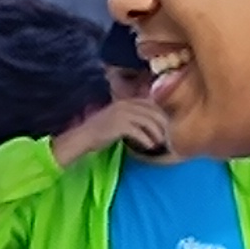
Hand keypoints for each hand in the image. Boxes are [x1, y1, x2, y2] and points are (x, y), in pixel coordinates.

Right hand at [54, 88, 174, 164]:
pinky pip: (139, 132)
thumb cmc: (100, 131)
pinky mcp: (120, 125)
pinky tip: (150, 146)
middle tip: (166, 136)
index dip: (160, 114)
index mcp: (126, 101)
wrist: (83, 137)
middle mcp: (125, 104)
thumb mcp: (117, 117)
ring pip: (148, 121)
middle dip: (162, 124)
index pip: (150, 104)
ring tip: (159, 142)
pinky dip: (147, 140)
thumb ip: (131, 115)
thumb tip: (148, 121)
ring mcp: (122, 114)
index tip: (165, 126)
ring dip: (157, 133)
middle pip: (152, 111)